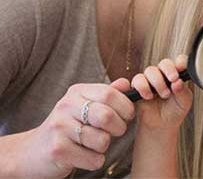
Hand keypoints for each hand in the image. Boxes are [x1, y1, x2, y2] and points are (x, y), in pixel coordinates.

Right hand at [17, 82, 134, 177]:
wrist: (33, 152)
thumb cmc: (69, 126)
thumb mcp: (86, 104)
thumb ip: (108, 94)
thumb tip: (126, 83)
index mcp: (77, 91)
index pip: (110, 94)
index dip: (126, 107)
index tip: (127, 116)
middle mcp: (66, 106)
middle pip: (107, 116)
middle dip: (119, 128)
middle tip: (114, 132)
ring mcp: (60, 128)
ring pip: (102, 140)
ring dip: (104, 147)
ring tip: (93, 144)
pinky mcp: (57, 150)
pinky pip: (94, 159)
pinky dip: (95, 161)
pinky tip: (83, 156)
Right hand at [130, 55, 192, 130]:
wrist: (161, 126)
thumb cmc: (174, 111)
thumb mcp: (184, 103)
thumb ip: (183, 92)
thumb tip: (178, 82)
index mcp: (178, 76)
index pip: (180, 62)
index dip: (181, 62)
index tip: (181, 67)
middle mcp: (164, 75)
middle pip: (165, 63)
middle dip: (169, 70)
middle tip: (173, 79)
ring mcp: (151, 79)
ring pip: (151, 70)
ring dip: (157, 81)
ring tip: (164, 95)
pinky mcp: (138, 86)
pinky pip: (138, 79)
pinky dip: (143, 86)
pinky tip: (149, 96)